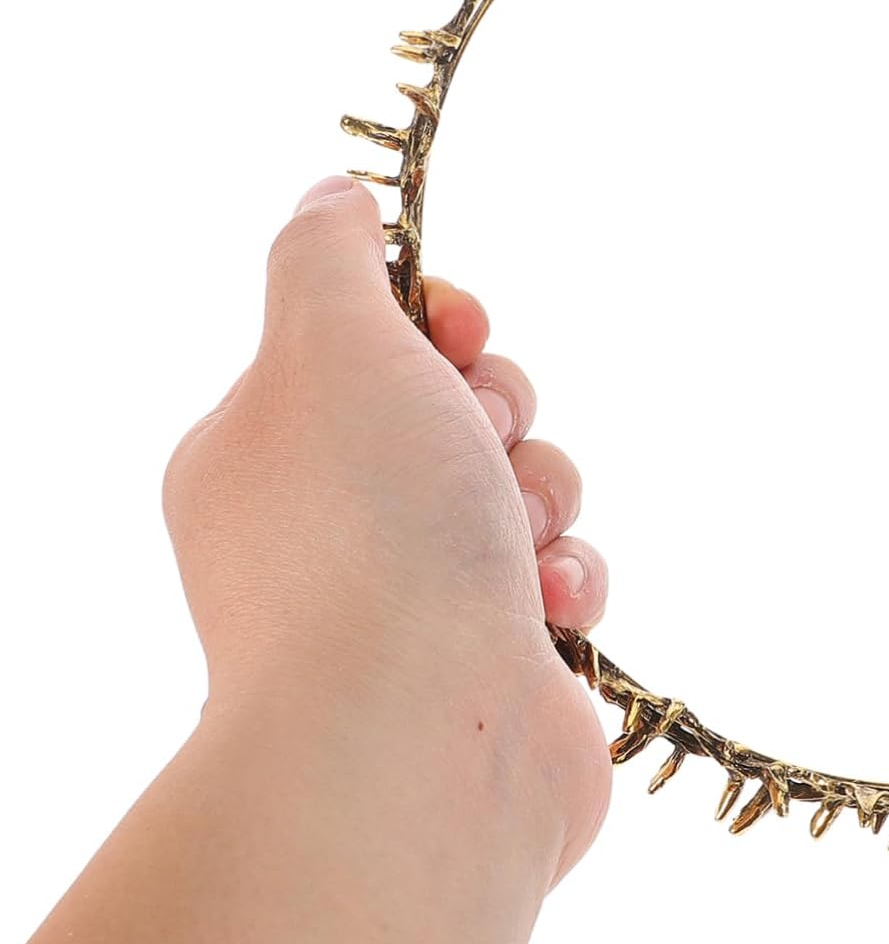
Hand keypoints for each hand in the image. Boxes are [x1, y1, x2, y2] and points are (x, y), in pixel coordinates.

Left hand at [160, 175, 610, 879]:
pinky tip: (547, 614)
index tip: (457, 331)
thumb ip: (327, 259)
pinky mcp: (491, 662)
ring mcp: (412, 604)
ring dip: (543, 499)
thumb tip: (332, 199)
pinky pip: (558, 577)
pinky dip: (566, 582)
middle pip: (457, 413)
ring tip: (518, 551)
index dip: (432, 325)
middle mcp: (331, 530)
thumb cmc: (366, 531)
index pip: (366, 349)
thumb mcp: (329, 344)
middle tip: (484, 443)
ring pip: (523, 492)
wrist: (417, 743)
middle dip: (499, 416)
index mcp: (267, 451)